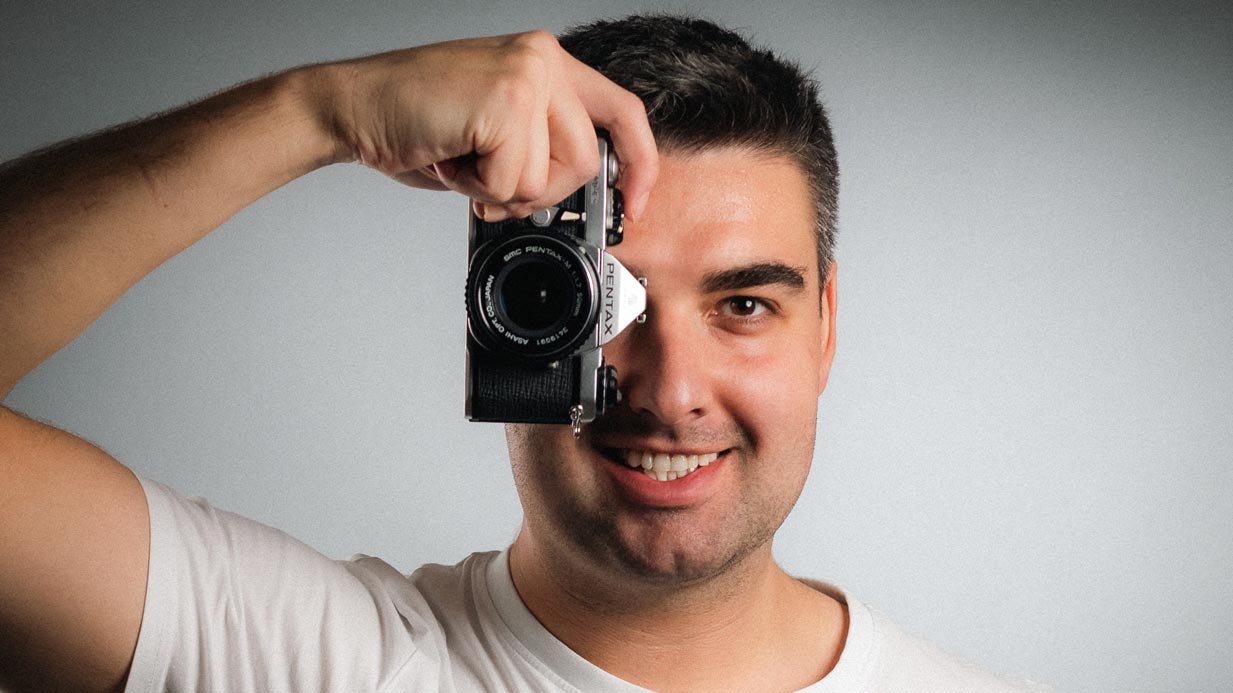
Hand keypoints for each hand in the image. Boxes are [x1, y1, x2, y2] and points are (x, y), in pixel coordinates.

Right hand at [322, 31, 657, 220]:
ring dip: (499, 187)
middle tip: (489, 176)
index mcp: (546, 63)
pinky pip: (513, 180)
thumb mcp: (495, 131)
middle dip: (539, 190)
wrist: (353, 108)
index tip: (634, 206)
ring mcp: (528, 75)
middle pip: (586, 161)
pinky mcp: (506, 100)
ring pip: (549, 177)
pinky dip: (476, 187)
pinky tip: (450, 156)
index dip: (640, 165)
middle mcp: (544, 59)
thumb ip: (542, 147)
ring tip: (463, 157)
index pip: (624, 112)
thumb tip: (579, 195)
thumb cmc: (416, 123)